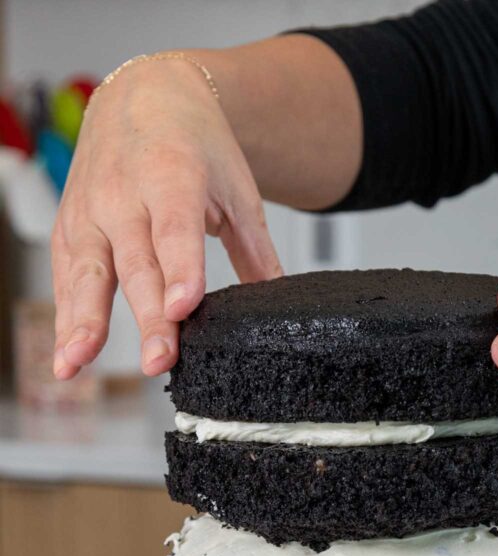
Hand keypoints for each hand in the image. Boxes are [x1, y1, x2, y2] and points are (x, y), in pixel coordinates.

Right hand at [52, 56, 281, 380]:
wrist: (143, 95)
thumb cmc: (194, 144)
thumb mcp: (237, 189)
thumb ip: (256, 250)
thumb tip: (278, 305)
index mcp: (171, 176)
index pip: (176, 230)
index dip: (180, 271)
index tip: (183, 308)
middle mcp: (123, 193)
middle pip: (136, 264)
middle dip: (146, 316)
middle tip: (160, 362)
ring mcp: (91, 211)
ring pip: (89, 273)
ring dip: (84, 322)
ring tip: (78, 364)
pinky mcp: (71, 227)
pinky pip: (67, 278)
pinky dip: (65, 318)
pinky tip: (67, 358)